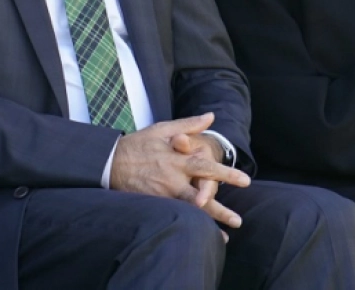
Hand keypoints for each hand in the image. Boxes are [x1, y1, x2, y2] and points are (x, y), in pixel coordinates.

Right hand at [110, 114, 250, 229]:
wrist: (109, 162)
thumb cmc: (138, 144)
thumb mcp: (162, 129)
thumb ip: (189, 125)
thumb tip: (211, 117)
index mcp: (177, 160)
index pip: (206, 168)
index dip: (226, 174)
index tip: (245, 181)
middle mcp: (172, 180)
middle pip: (199, 197)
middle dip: (219, 210)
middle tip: (238, 221)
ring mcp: (162, 195)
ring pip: (188, 211)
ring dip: (207, 224)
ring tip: (225, 236)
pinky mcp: (153, 204)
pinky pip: (174, 216)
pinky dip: (188, 226)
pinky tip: (200, 236)